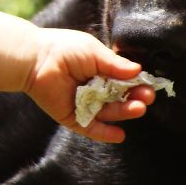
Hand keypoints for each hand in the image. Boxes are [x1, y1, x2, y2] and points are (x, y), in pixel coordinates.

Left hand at [24, 28, 154, 142]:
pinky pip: (90, 128)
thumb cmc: (64, 49)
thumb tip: (138, 70)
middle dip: (134, 99)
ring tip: (138, 109)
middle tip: (147, 98)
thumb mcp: (94, 52)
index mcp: (99, 71)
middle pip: (119, 98)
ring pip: (108, 113)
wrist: (36, 59)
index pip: (123, 81)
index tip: (149, 85)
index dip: (136, 84)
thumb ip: (115, 65)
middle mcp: (93, 89)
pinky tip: (120, 135)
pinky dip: (105, 133)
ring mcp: (83, 104)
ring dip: (124, 112)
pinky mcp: (72, 117)